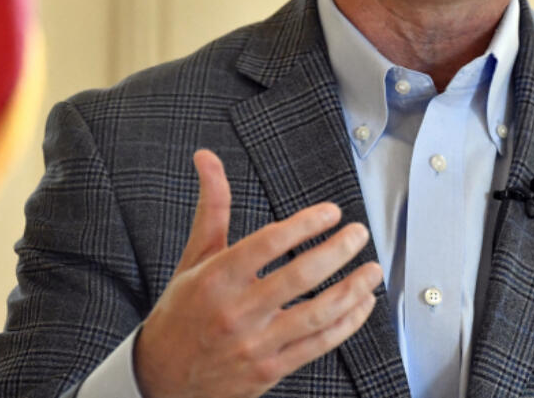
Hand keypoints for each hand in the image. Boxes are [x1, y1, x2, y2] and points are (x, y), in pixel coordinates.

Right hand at [134, 149, 381, 397]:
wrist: (161, 378)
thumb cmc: (181, 312)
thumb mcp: (194, 257)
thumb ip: (211, 207)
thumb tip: (207, 158)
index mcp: (217, 278)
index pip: (269, 243)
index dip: (305, 224)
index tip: (331, 212)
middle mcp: (237, 312)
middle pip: (299, 276)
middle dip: (337, 251)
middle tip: (358, 234)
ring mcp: (255, 344)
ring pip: (317, 314)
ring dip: (352, 289)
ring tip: (372, 269)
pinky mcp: (269, 370)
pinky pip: (318, 345)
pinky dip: (347, 324)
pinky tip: (361, 304)